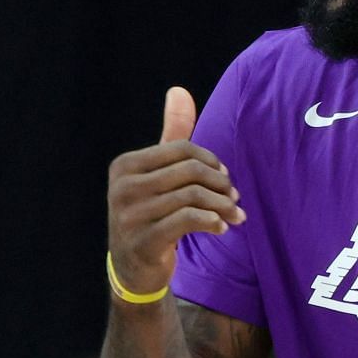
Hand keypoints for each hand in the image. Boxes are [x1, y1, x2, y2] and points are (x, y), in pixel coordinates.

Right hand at [106, 87, 245, 292]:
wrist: (133, 266)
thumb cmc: (152, 212)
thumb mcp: (159, 173)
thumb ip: (171, 134)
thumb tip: (179, 90)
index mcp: (125, 165)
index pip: (183, 149)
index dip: (212, 162)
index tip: (225, 178)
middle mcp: (122, 186)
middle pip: (191, 171)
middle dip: (221, 185)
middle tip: (235, 198)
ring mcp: (129, 214)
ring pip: (193, 197)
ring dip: (224, 206)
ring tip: (235, 215)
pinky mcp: (143, 240)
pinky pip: (188, 221)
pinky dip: (213, 222)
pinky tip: (223, 227)